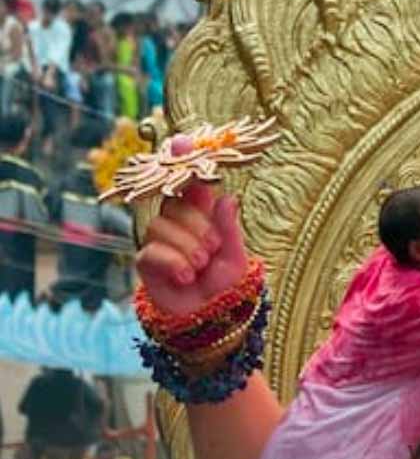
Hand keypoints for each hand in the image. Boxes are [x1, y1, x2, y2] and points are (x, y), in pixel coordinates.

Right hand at [134, 135, 248, 314]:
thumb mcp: (235, 255)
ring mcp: (158, 240)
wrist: (211, 317)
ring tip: (201, 266)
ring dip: (188, 247)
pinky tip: (186, 277)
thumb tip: (226, 196)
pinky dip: (175, 263)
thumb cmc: (225, 285)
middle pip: (175, 203)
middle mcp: (176, 222)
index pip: (189, 182)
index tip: (182, 141)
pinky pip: (153, 251)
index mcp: (201, 214)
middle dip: (199, 226)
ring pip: (162, 226)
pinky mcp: (146, 262)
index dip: (182, 161)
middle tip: (212, 250)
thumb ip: (228, 227)